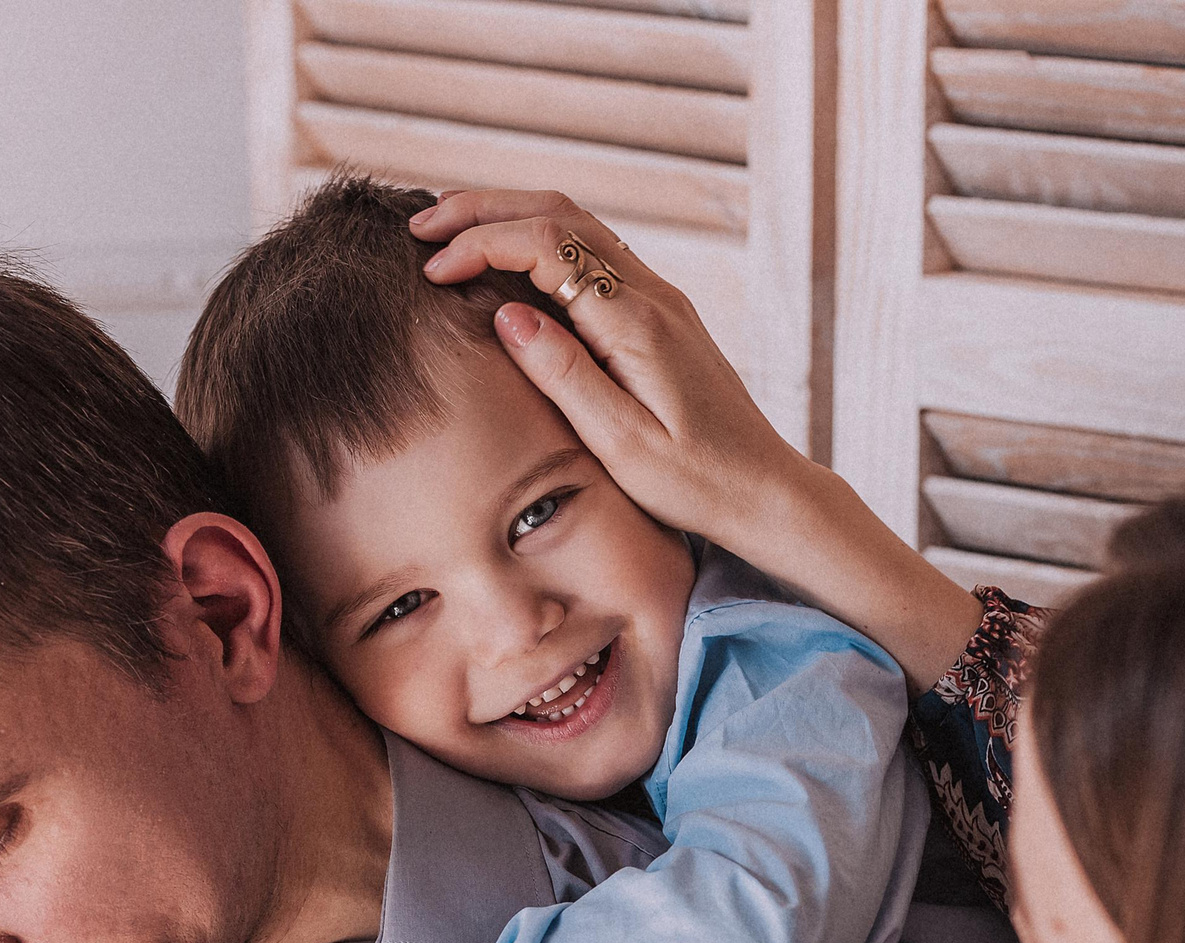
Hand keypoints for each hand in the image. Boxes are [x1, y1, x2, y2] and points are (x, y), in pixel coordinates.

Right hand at [413, 190, 983, 687]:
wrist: (765, 490)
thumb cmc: (696, 482)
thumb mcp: (622, 445)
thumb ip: (565, 376)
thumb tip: (506, 314)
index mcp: (637, 323)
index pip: (546, 247)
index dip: (481, 245)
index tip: (431, 270)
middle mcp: (651, 295)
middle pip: (559, 214)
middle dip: (484, 210)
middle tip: (420, 228)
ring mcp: (659, 299)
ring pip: (577, 225)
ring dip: (511, 216)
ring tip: (452, 231)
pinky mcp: (660, 314)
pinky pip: (594, 254)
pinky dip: (541, 241)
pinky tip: (509, 261)